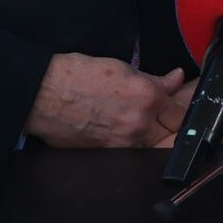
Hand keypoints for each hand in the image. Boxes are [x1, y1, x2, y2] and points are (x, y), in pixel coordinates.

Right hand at [28, 54, 194, 149]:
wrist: (42, 95)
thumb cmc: (75, 76)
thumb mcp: (120, 68)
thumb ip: (153, 79)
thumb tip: (176, 78)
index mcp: (146, 97)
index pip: (180, 115)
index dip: (180, 112)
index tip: (176, 111)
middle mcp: (139, 123)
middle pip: (171, 135)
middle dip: (171, 130)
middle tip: (165, 123)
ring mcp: (123, 142)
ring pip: (153, 148)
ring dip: (153, 141)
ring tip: (141, 129)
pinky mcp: (108, 154)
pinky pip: (131, 154)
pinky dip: (133, 148)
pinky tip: (124, 137)